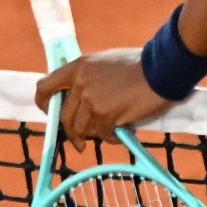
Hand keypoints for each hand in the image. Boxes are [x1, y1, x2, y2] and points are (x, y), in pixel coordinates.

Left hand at [35, 48, 172, 140]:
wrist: (162, 69)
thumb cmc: (139, 64)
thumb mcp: (105, 63)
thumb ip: (88, 77)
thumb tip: (81, 98)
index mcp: (77, 68)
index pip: (44, 87)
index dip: (44, 104)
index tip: (51, 113)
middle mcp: (80, 85)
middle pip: (65, 118)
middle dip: (72, 134)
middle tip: (80, 143)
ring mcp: (92, 101)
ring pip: (83, 130)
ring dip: (97, 135)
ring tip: (113, 132)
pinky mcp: (106, 116)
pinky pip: (104, 135)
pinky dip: (113, 137)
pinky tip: (126, 131)